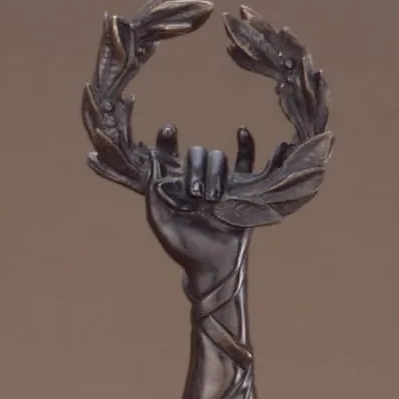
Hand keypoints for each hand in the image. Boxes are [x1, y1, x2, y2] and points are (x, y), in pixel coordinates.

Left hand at [146, 127, 251, 287]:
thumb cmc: (184, 250)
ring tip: (212, 200)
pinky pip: (246, 162)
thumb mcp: (160, 222)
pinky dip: (246, 146)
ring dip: (214, 174)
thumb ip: (152, 191)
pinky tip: (241, 132)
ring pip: (218, 158)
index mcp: (177, 185)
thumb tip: (152, 156)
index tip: (168, 130)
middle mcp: (198, 179)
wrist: (212, 268)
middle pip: (197, 153)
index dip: (168, 140)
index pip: (171, 154)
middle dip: (195, 169)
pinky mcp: (241, 190)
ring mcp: (220, 183)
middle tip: (195, 195)